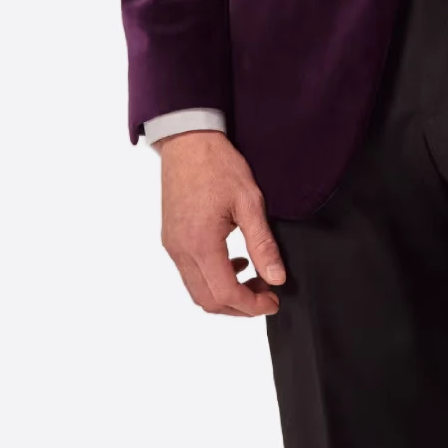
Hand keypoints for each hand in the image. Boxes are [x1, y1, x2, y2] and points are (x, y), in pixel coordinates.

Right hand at [157, 130, 286, 315]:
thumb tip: (276, 277)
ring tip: (253, 279)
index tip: (273, 302)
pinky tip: (234, 262)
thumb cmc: (217, 165)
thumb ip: (262, 243)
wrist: (187, 141)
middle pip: (208, 301)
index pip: (226, 294)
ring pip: (196, 291)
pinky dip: (212, 279)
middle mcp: (181, 251)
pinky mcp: (171, 238)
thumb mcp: (249, 201)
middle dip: (239, 306)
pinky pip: (189, 273)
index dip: (252, 306)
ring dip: (224, 294)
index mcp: (201, 244)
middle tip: (266, 295)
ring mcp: (172, 246)